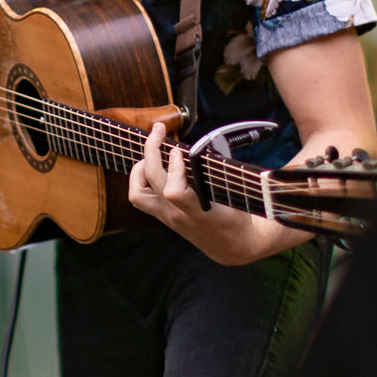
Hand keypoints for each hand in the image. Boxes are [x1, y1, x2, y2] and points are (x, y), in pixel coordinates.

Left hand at [128, 121, 304, 265]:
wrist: (232, 246)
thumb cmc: (238, 216)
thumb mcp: (238, 195)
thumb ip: (223, 172)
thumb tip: (212, 145)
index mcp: (198, 212)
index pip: (174, 191)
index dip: (174, 168)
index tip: (179, 150)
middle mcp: (177, 215)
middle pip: (152, 181)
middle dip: (152, 149)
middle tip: (160, 130)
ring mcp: (167, 217)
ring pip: (137, 193)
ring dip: (139, 167)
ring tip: (151, 150)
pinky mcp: (163, 216)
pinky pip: (140, 197)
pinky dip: (140, 178)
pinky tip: (151, 166)